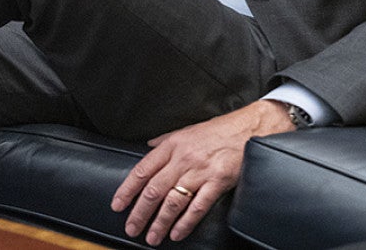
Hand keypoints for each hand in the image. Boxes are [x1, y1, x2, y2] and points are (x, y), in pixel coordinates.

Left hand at [110, 101, 294, 245]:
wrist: (247, 129)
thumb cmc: (216, 131)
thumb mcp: (185, 131)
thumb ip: (164, 142)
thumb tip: (147, 147)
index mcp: (170, 147)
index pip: (142, 171)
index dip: (127, 189)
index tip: (118, 204)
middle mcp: (182, 160)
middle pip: (154, 190)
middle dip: (140, 212)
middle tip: (131, 228)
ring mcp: (200, 172)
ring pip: (173, 202)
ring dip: (160, 222)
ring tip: (152, 237)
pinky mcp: (218, 182)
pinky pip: (198, 207)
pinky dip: (186, 223)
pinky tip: (177, 233)